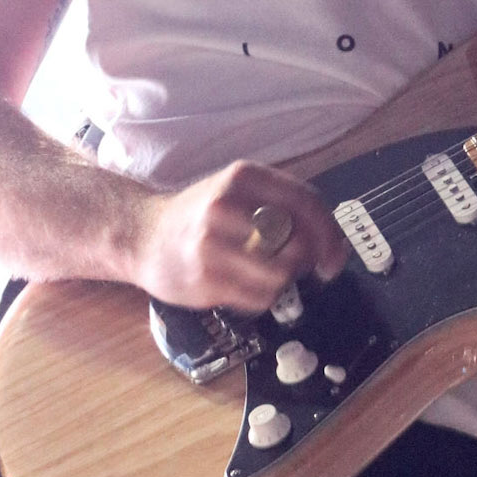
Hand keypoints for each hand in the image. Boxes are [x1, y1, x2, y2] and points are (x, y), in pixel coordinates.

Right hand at [133, 162, 349, 312]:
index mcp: (242, 177)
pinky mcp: (204, 279)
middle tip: (300, 263)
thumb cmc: (199, 216)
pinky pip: (260, 298)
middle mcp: (227, 207)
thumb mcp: (238, 192)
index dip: (329, 232)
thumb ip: (282, 206)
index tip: (334, 254)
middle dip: (307, 258)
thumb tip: (331, 245)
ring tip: (267, 272)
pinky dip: (263, 296)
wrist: (142, 235)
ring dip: (284, 280)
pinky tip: (245, 284)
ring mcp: (213, 245)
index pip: (306, 202)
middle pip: (298, 241)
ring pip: (281, 274)